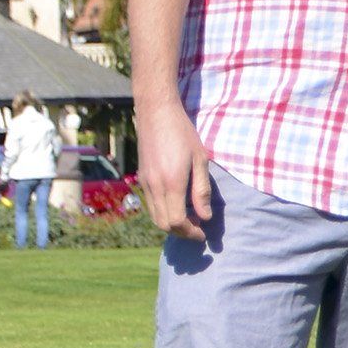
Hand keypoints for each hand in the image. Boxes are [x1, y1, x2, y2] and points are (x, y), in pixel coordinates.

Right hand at [136, 102, 212, 239]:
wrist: (156, 113)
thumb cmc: (183, 133)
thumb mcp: (200, 160)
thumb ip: (201, 190)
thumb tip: (205, 217)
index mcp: (171, 183)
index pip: (177, 221)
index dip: (191, 232)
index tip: (204, 235)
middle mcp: (154, 186)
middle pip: (164, 224)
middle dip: (182, 233)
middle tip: (199, 230)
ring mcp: (145, 182)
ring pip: (155, 217)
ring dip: (172, 224)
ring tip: (192, 219)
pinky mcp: (142, 178)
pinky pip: (151, 205)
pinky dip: (164, 213)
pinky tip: (179, 205)